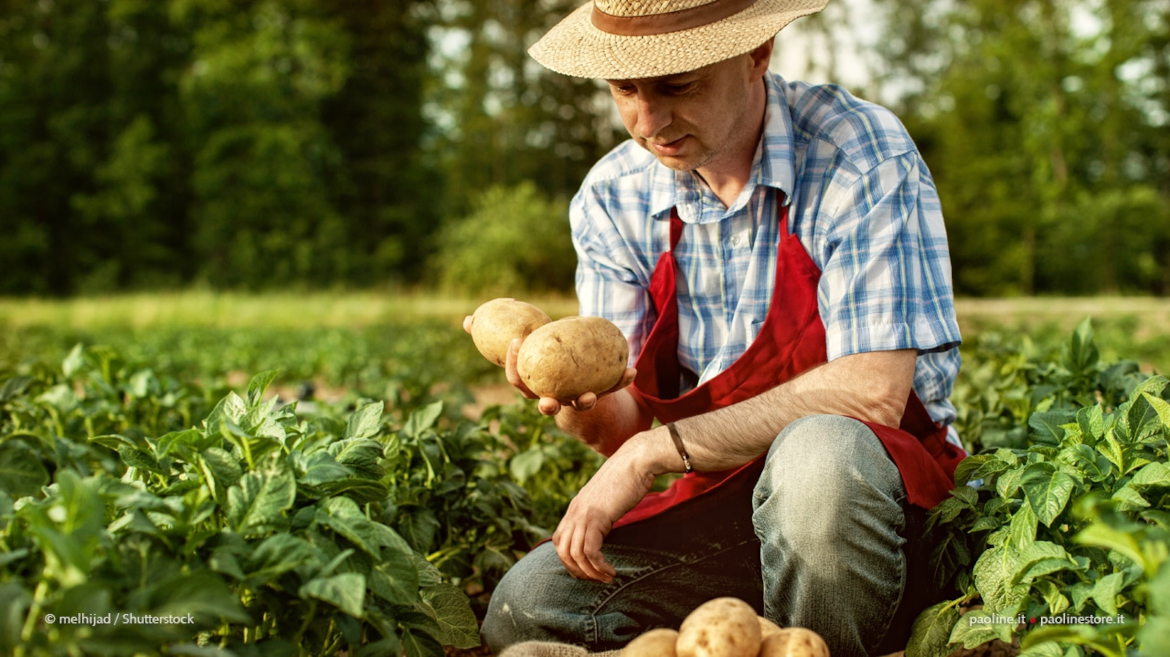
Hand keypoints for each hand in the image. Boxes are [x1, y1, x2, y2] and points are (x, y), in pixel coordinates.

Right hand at [463, 315, 635, 415]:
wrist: (577, 384)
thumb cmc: (543, 360)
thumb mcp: (524, 348)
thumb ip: (496, 336)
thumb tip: (466, 320)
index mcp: (532, 385)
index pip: (517, 380)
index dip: (514, 364)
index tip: (517, 342)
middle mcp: (552, 397)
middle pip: (545, 405)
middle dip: (545, 405)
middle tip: (546, 401)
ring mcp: (575, 399)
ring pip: (579, 405)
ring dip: (584, 401)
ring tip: (589, 395)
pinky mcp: (599, 395)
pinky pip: (610, 389)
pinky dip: (621, 381)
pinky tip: (632, 370)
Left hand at [552, 443, 655, 582]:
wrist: (636, 460)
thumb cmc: (628, 478)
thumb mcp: (607, 498)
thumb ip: (600, 512)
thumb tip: (604, 527)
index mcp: (575, 507)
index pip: (559, 540)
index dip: (568, 560)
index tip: (586, 571)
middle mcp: (574, 511)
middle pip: (563, 551)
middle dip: (578, 571)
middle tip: (596, 579)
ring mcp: (583, 514)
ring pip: (575, 554)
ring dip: (590, 572)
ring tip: (606, 578)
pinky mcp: (596, 517)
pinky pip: (590, 551)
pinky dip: (599, 566)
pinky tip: (611, 571)